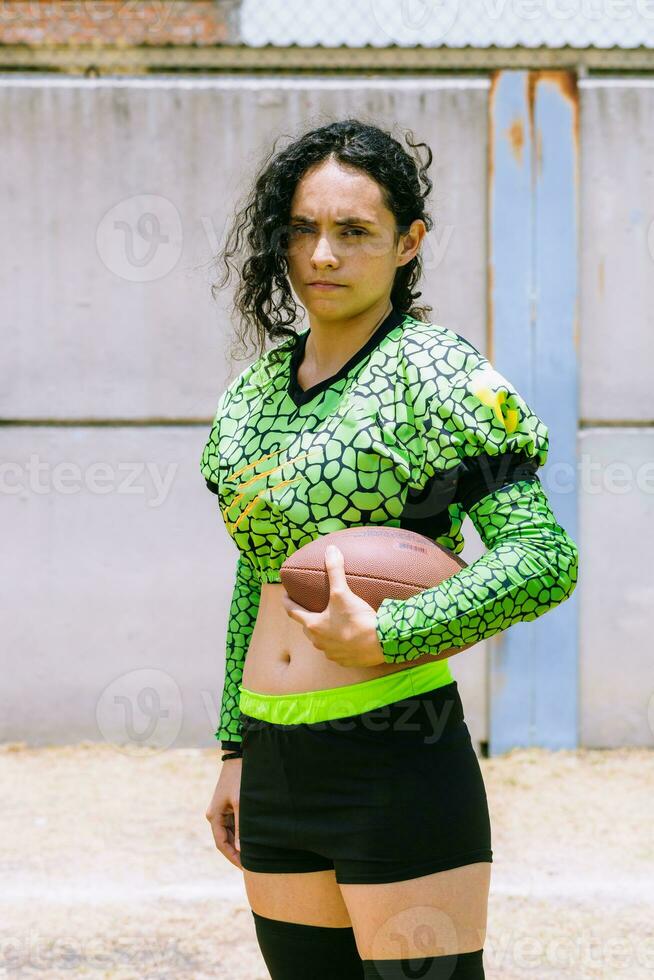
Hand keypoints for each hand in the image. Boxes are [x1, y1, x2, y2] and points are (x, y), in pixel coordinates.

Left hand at [281, 545, 385, 667]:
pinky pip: (336, 651)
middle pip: (307, 628)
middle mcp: (318, 642)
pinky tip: (346, 637)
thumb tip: (330, 549)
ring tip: (329, 622)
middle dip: (307, 618)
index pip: (292, 612)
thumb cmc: (357, 618)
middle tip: (310, 608)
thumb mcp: (342, 592)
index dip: (287, 602)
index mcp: (313, 625)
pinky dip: (338, 644)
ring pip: (321, 641)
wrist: (380, 643)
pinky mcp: (345, 661)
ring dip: (322, 632)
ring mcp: (331, 653)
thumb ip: (335, 571)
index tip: (285, 596)